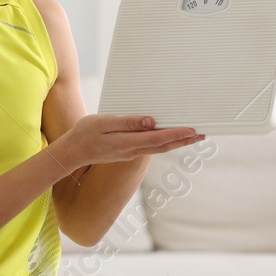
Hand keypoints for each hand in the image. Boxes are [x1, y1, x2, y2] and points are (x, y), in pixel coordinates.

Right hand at [52, 114, 203, 168]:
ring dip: (177, 142)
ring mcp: (131, 154)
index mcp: (127, 143)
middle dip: (184, 140)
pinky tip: (169, 138)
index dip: (177, 135)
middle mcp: (132, 151)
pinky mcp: (128, 152)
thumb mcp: (104, 123)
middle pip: (164, 146)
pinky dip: (164, 142)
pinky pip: (151, 147)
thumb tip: (150, 121)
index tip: (193, 130)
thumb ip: (128, 123)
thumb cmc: (84, 134)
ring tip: (192, 136)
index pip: (158, 139)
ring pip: (159, 148)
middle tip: (202, 134)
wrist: (72, 153)